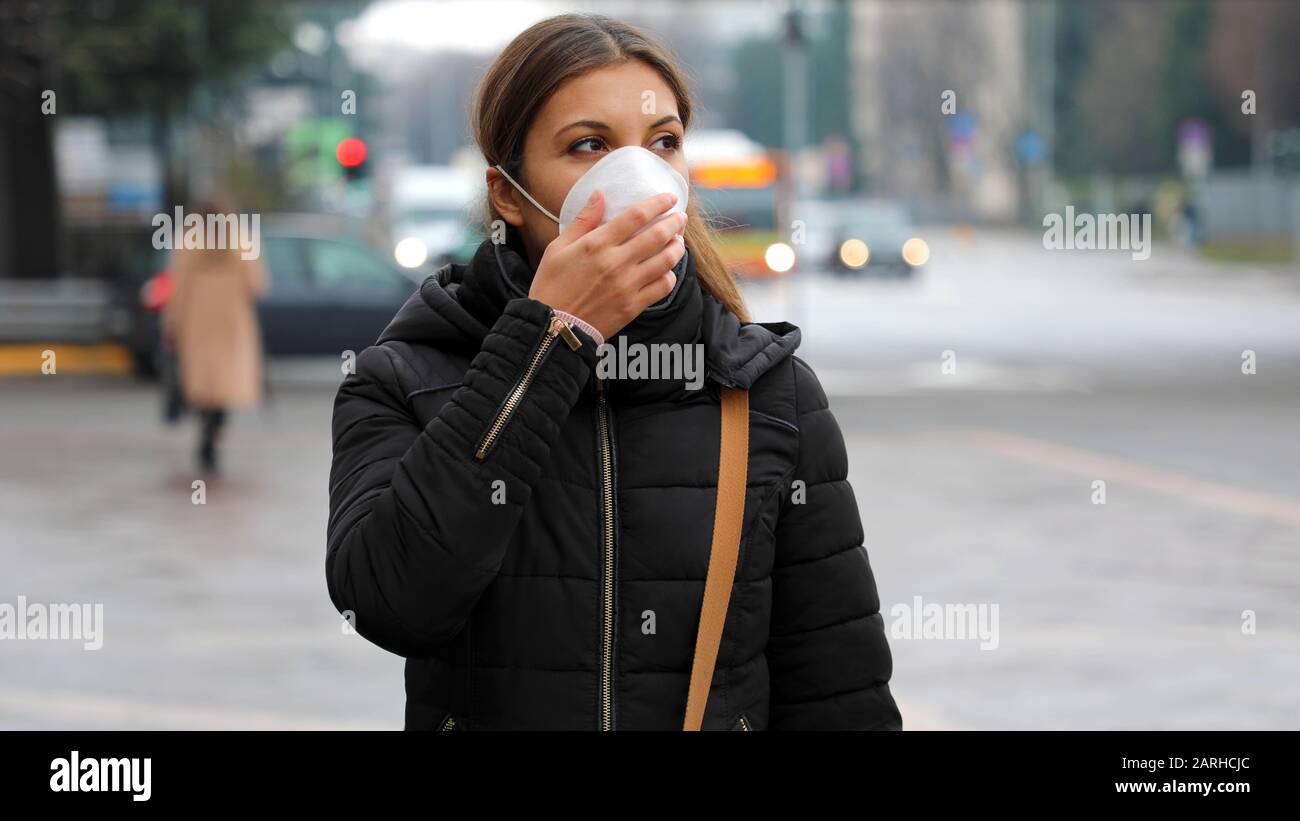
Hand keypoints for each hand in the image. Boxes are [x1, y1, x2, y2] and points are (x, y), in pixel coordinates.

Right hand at [527, 190, 686, 340]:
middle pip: (658, 235)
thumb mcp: (557, 248)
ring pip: (666, 261)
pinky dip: (670, 275)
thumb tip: (600, 194)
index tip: (669, 198)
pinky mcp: (633, 306)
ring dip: (677, 247)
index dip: (658, 203)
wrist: (553, 327)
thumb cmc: (551, 285)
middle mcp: (616, 262)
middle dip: (674, 223)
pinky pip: (663, 287)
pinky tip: (667, 270)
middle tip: (680, 218)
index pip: (636, 216)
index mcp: (597, 244)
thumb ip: (583, 220)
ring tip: (678, 241)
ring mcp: (627, 285)